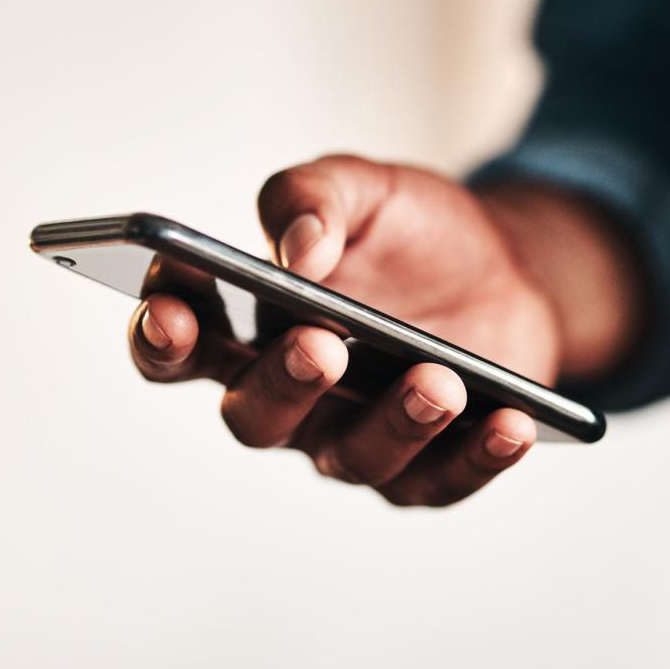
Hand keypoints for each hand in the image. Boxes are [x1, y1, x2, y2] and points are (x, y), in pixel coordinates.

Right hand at [128, 154, 641, 505]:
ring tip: (437, 381)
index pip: (180, 344)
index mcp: (248, 326)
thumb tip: (298, 250)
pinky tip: (508, 424)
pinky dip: (475, 457)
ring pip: (350, 458)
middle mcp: (288, 394)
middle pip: (253, 417)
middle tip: (318, 346)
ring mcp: (354, 436)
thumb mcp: (362, 187)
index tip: (171, 311)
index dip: (161, 336)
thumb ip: (312, 198)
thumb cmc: (409, 233)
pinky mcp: (425, 468)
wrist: (503, 267)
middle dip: (281, 386)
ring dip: (392, 424)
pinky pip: (440, 481)